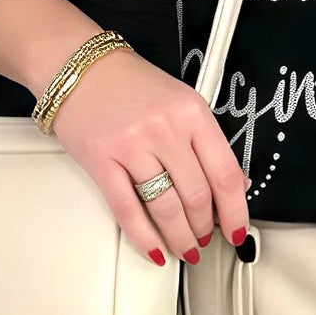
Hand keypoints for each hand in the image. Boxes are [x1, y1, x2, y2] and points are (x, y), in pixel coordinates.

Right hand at [52, 48, 250, 264]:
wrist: (78, 65)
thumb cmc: (129, 84)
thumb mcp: (181, 102)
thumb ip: (207, 143)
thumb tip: (235, 184)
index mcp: (192, 112)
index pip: (225, 173)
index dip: (235, 212)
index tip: (237, 231)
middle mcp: (164, 127)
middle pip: (197, 196)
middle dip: (204, 228)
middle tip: (204, 239)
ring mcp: (132, 144)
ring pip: (167, 208)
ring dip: (180, 237)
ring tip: (185, 248)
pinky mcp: (102, 160)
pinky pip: (129, 210)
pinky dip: (145, 237)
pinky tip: (155, 250)